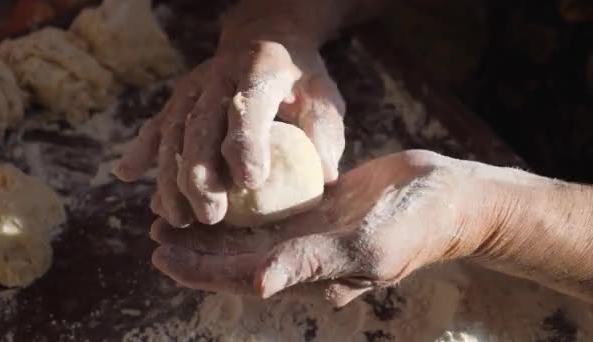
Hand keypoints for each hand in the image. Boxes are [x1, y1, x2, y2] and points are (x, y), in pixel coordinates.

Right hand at [114, 35, 344, 226]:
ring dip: (170, 178)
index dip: (246, 145)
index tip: (249, 184)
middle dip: (201, 175)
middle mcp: (218, 77)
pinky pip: (155, 125)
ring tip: (175, 218)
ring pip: (173, 133)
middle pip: (201, 127)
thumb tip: (326, 177)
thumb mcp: (322, 95)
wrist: (264, 38)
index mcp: (259, 70)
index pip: (248, 108)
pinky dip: (140, 151)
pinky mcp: (178, 98)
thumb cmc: (299, 76)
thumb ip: (323, 132)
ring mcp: (192, 88)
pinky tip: (125, 175)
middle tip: (209, 216)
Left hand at [149, 150, 483, 306]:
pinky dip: (245, 207)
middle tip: (155, 228)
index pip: (242, 277)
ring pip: (251, 236)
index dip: (200, 269)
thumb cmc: (414, 225)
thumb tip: (258, 284)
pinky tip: (225, 194)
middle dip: (197, 249)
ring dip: (215, 228)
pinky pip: (275, 212)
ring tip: (177, 213)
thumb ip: (312, 264)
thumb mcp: (366, 247)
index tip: (160, 253)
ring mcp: (313, 233)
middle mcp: (306, 258)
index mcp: (311, 274)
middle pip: (238, 258)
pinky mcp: (322, 209)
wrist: (448, 197)